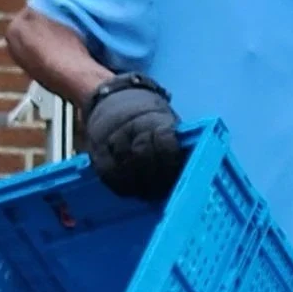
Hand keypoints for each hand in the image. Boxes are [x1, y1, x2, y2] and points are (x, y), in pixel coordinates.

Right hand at [79, 73, 184, 204]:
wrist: (113, 96)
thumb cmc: (147, 115)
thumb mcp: (165, 118)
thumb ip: (175, 140)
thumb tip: (195, 165)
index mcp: (154, 119)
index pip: (164, 142)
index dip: (171, 163)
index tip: (178, 178)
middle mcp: (132, 127)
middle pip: (144, 157)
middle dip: (155, 179)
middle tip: (162, 192)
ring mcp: (113, 138)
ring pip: (125, 167)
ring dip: (138, 185)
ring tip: (147, 194)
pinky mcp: (97, 148)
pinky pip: (107, 172)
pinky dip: (119, 185)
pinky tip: (129, 191)